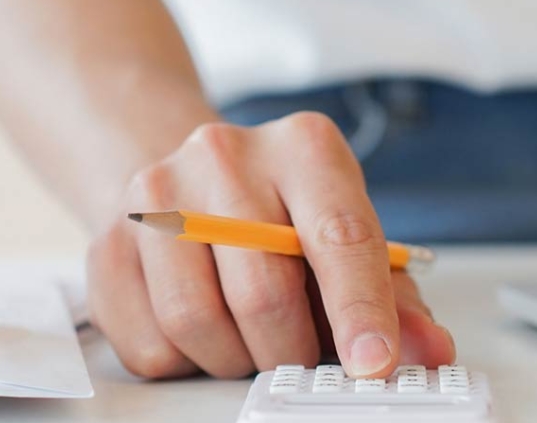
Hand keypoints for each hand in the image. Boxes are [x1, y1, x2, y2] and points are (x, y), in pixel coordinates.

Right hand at [86, 112, 455, 378]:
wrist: (187, 180)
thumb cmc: (281, 215)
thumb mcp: (347, 236)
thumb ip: (393, 297)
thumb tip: (429, 349)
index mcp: (303, 148)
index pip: (339, 236)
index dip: (360, 310)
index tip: (372, 363)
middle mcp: (225, 155)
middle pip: (263, 292)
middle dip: (290, 351)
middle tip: (299, 355)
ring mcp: (156, 195)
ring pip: (195, 322)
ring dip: (234, 360)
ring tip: (249, 341)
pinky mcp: (107, 242)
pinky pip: (147, 343)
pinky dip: (184, 362)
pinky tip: (201, 332)